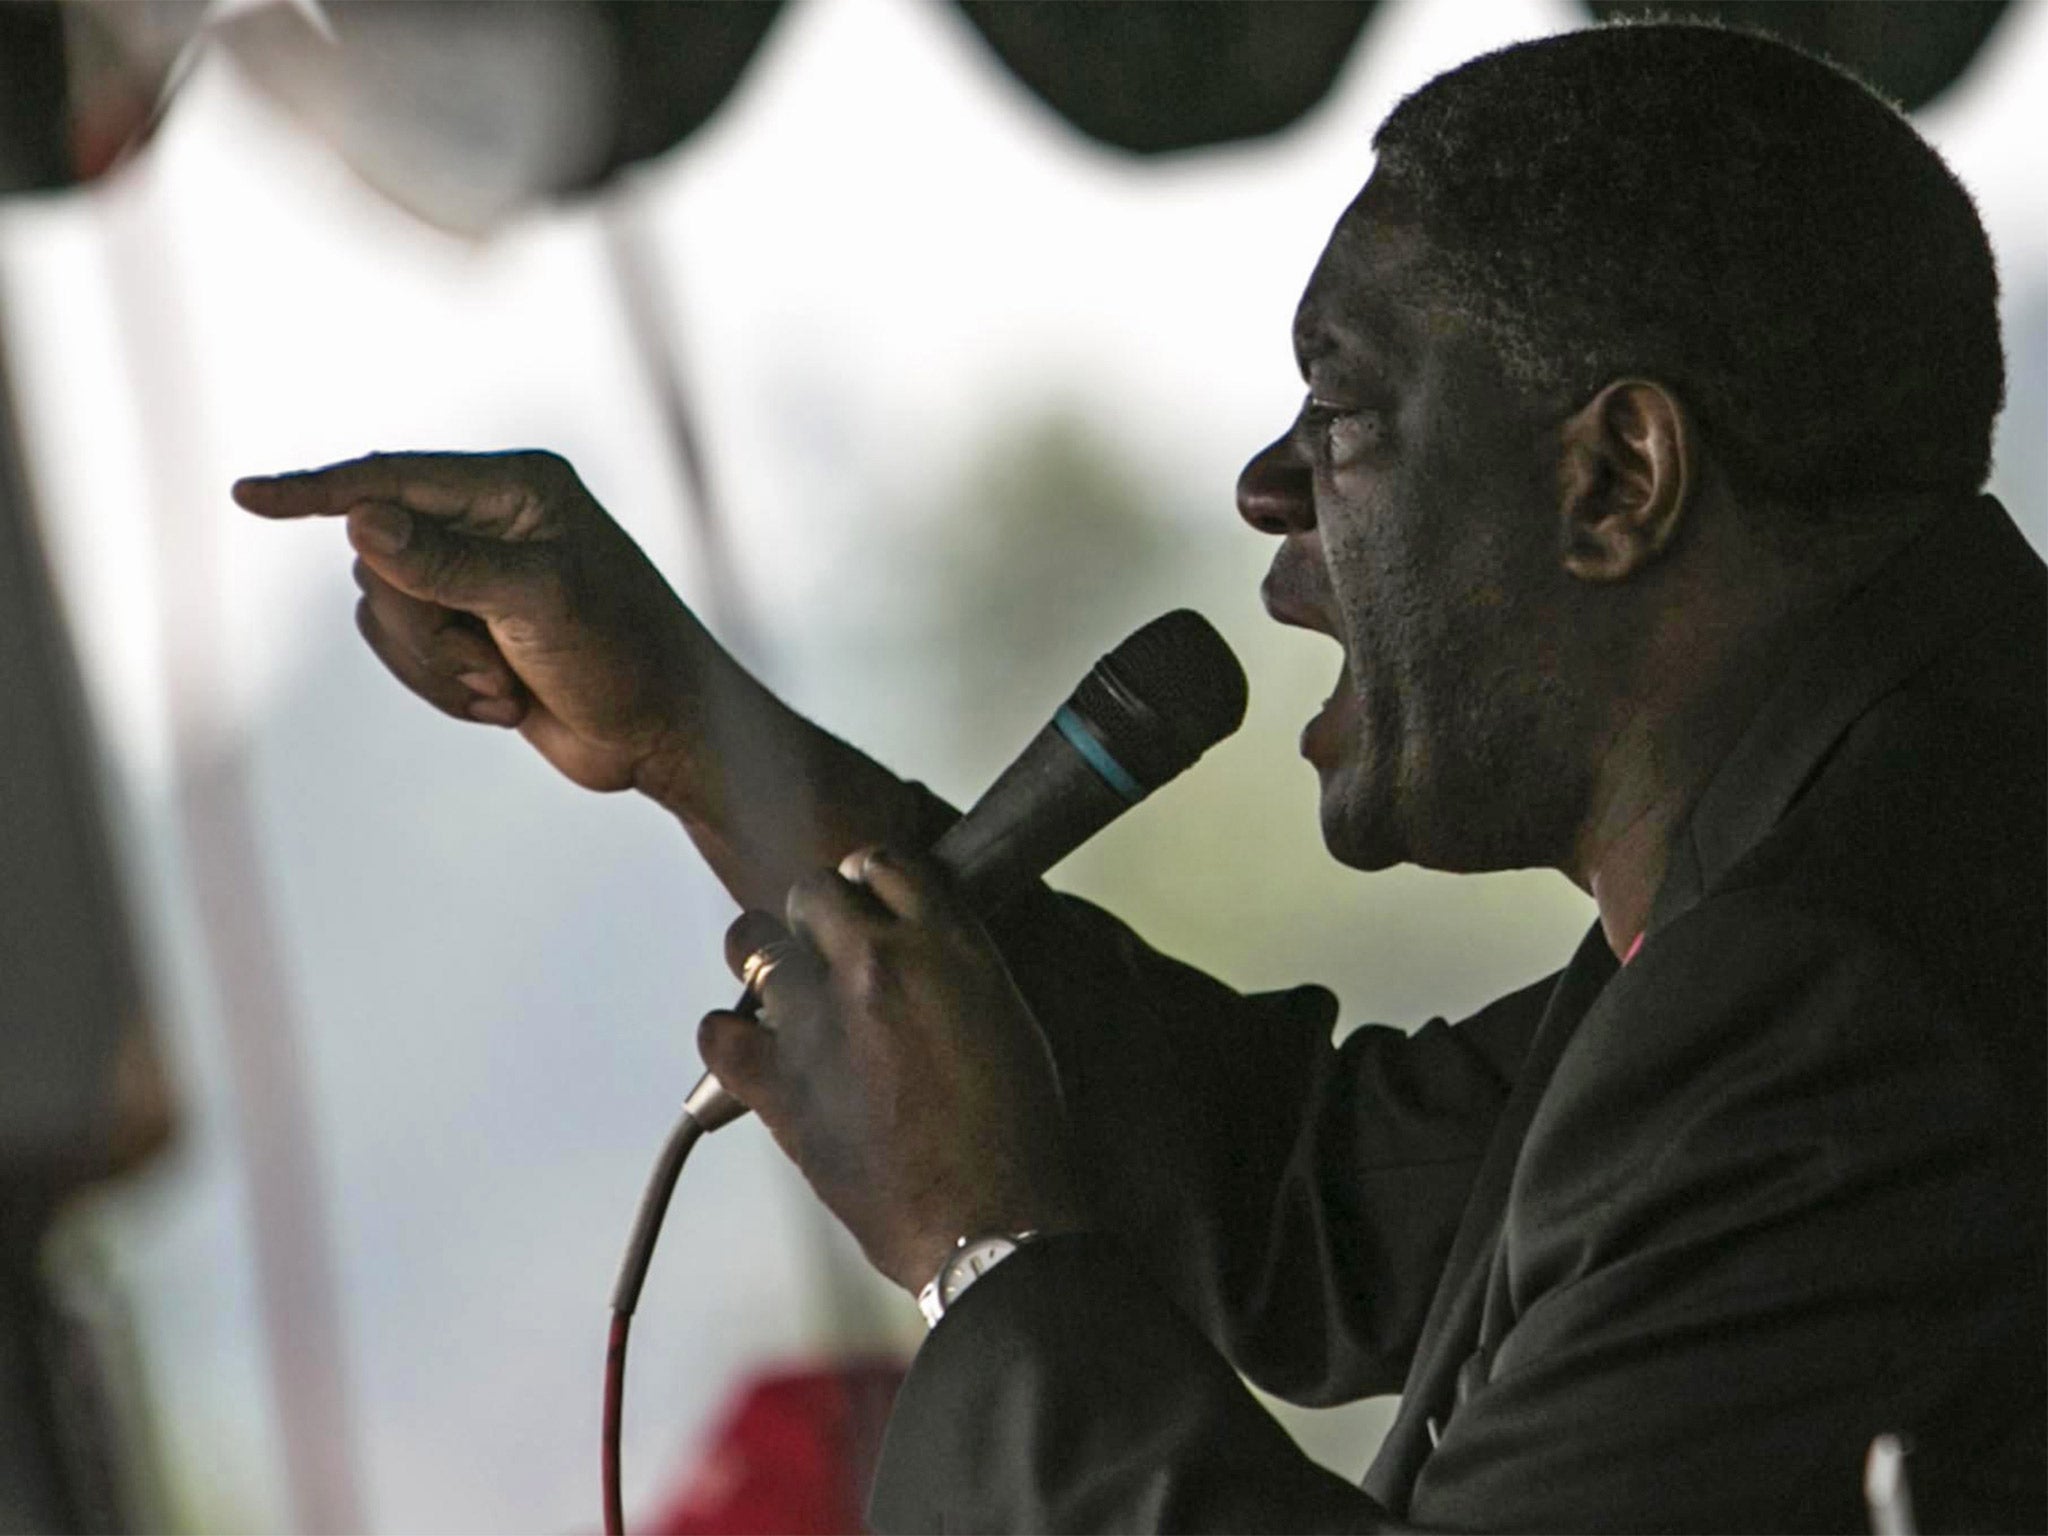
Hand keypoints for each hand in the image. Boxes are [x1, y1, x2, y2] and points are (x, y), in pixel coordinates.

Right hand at [237, 450, 930, 910]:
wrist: (666, 734)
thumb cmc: (625, 655)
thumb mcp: (537, 603)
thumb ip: (447, 563)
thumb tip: (361, 519)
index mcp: (516, 488)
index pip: (393, 479)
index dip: (318, 491)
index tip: (246, 498)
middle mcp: (491, 521)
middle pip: (378, 559)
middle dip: (424, 630)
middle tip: (490, 668)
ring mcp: (477, 577)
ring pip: (384, 611)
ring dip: (435, 668)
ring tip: (505, 692)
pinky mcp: (471, 630)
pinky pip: (403, 652)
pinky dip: (443, 688)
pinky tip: (505, 706)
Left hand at [701, 847, 1088, 1291]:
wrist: (992, 1220)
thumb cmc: (1016, 1133)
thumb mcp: (1005, 1015)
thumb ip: (953, 965)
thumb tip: (917, 952)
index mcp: (946, 942)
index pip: (884, 860)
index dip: (869, 880)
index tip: (865, 900)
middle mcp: (878, 962)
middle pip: (811, 891)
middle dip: (815, 917)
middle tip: (826, 952)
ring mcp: (820, 1018)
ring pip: (752, 943)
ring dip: (767, 962)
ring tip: (782, 991)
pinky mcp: (778, 1082)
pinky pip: (718, 1031)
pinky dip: (728, 1036)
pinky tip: (749, 1049)